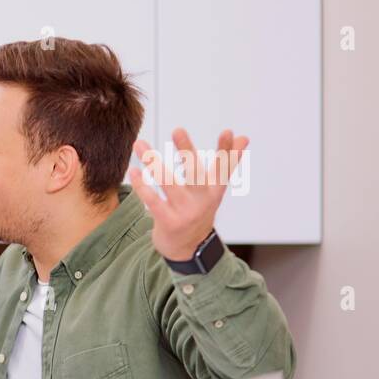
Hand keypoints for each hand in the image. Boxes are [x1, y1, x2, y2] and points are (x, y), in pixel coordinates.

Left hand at [129, 128, 248, 261]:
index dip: (227, 151)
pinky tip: (134, 170)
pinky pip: (152, 200)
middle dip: (187, 151)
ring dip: (152, 162)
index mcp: (215, 190)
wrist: (188, 249)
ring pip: (168, 183)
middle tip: (178, 129)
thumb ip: (227, 163)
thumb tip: (244, 137)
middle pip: (195, 172)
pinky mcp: (168, 222)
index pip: (224, 168)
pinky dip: (142, 185)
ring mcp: (185, 212)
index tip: (229, 132)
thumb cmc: (199, 210)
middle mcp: (202, 201)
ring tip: (140, 144)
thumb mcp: (215, 189)